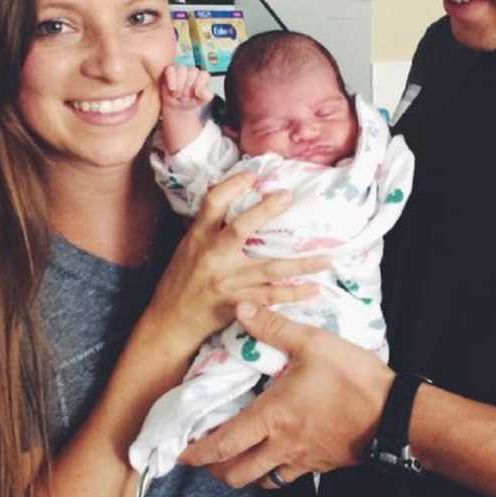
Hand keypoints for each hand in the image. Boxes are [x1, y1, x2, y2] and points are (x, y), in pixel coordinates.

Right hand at [145, 173, 329, 348]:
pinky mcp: (236, 304)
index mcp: (199, 236)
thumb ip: (210, 226)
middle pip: (240, 228)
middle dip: (265, 211)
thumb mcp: (188, 246)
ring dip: (300, 263)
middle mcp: (212, 256)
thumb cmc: (181, 279)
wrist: (169, 321)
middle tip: (288, 196)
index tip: (252, 175)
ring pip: (268, 268)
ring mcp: (226, 281)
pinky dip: (293, 294)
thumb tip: (232, 195)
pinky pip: (270, 297)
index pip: (213, 202)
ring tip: (326, 257)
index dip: (232, 185)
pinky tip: (314, 289)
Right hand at [161, 63, 212, 110]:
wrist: (176, 106)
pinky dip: (171, 80)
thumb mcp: (201, 101)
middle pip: (192, 72)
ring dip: (180, 85)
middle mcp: (192, 71)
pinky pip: (171, 70)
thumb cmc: (190, 101)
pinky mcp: (170, 70)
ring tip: (178, 95)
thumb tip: (202, 91)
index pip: (204, 75)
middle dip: (188, 87)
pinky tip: (172, 88)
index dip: (199, 85)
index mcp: (202, 76)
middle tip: (184, 98)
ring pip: (182, 70)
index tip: (195, 94)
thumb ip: (206, 96)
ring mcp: (181, 69)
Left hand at [179, 302, 395, 486]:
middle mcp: (282, 445)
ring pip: (261, 480)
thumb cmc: (352, 377)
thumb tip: (241, 307)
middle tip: (205, 455)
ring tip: (236, 456)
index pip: (224, 443)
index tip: (180, 452)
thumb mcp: (313, 342)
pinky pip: (288, 476)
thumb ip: (274, 326)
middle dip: (214, 469)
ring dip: (243, 472)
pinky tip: (277, 452)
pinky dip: (273, 470)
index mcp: (272, 417)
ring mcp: (303, 459)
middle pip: (236, 474)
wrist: (394, 413)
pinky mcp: (321, 464)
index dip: (197, 452)